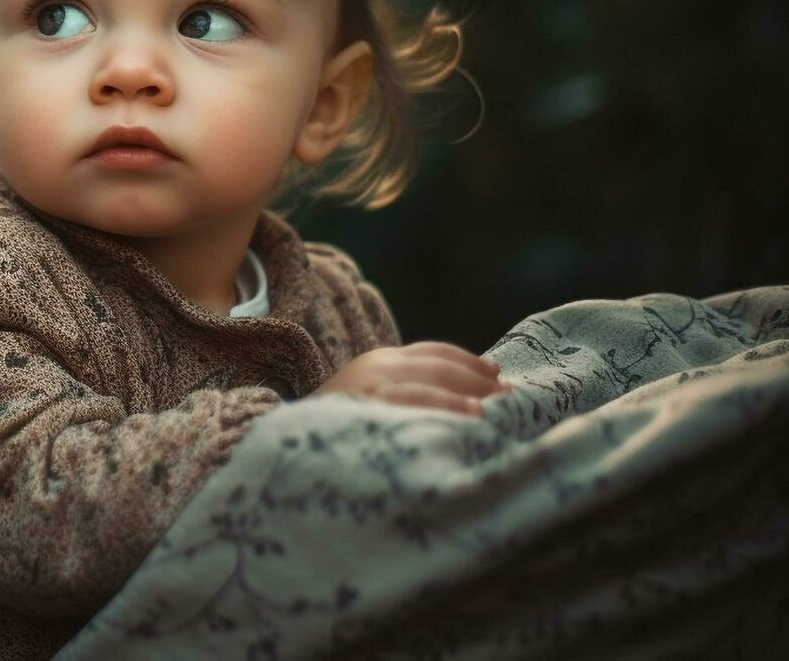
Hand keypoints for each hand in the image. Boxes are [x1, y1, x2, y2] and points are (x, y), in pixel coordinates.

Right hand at [310, 341, 511, 416]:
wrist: (285, 443)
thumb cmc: (336, 429)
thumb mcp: (369, 399)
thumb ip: (406, 393)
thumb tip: (465, 401)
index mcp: (378, 361)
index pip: (433, 351)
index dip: (469, 361)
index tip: (497, 374)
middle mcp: (374, 367)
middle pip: (437, 365)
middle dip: (476, 378)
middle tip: (508, 394)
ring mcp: (367, 388)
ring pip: (427, 383)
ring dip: (465, 395)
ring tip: (493, 408)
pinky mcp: (362, 410)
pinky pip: (410, 406)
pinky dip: (443, 411)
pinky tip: (469, 423)